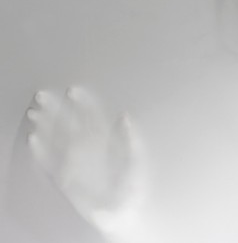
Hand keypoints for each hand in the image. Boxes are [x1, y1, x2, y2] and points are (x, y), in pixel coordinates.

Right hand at [26, 87, 145, 237]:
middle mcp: (88, 148)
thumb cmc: (133, 185)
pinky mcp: (66, 177)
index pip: (92, 116)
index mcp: (106, 140)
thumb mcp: (137, 159)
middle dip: (57, 109)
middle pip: (69, 123)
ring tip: (34, 112)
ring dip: (46, 125)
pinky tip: (34, 139)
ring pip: (57, 139)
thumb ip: (132, 138)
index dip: (83, 102)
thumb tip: (125, 116)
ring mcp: (76, 161)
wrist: (123, 211)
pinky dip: (42, 152)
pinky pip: (51, 162)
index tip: (74, 91)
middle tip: (44, 95)